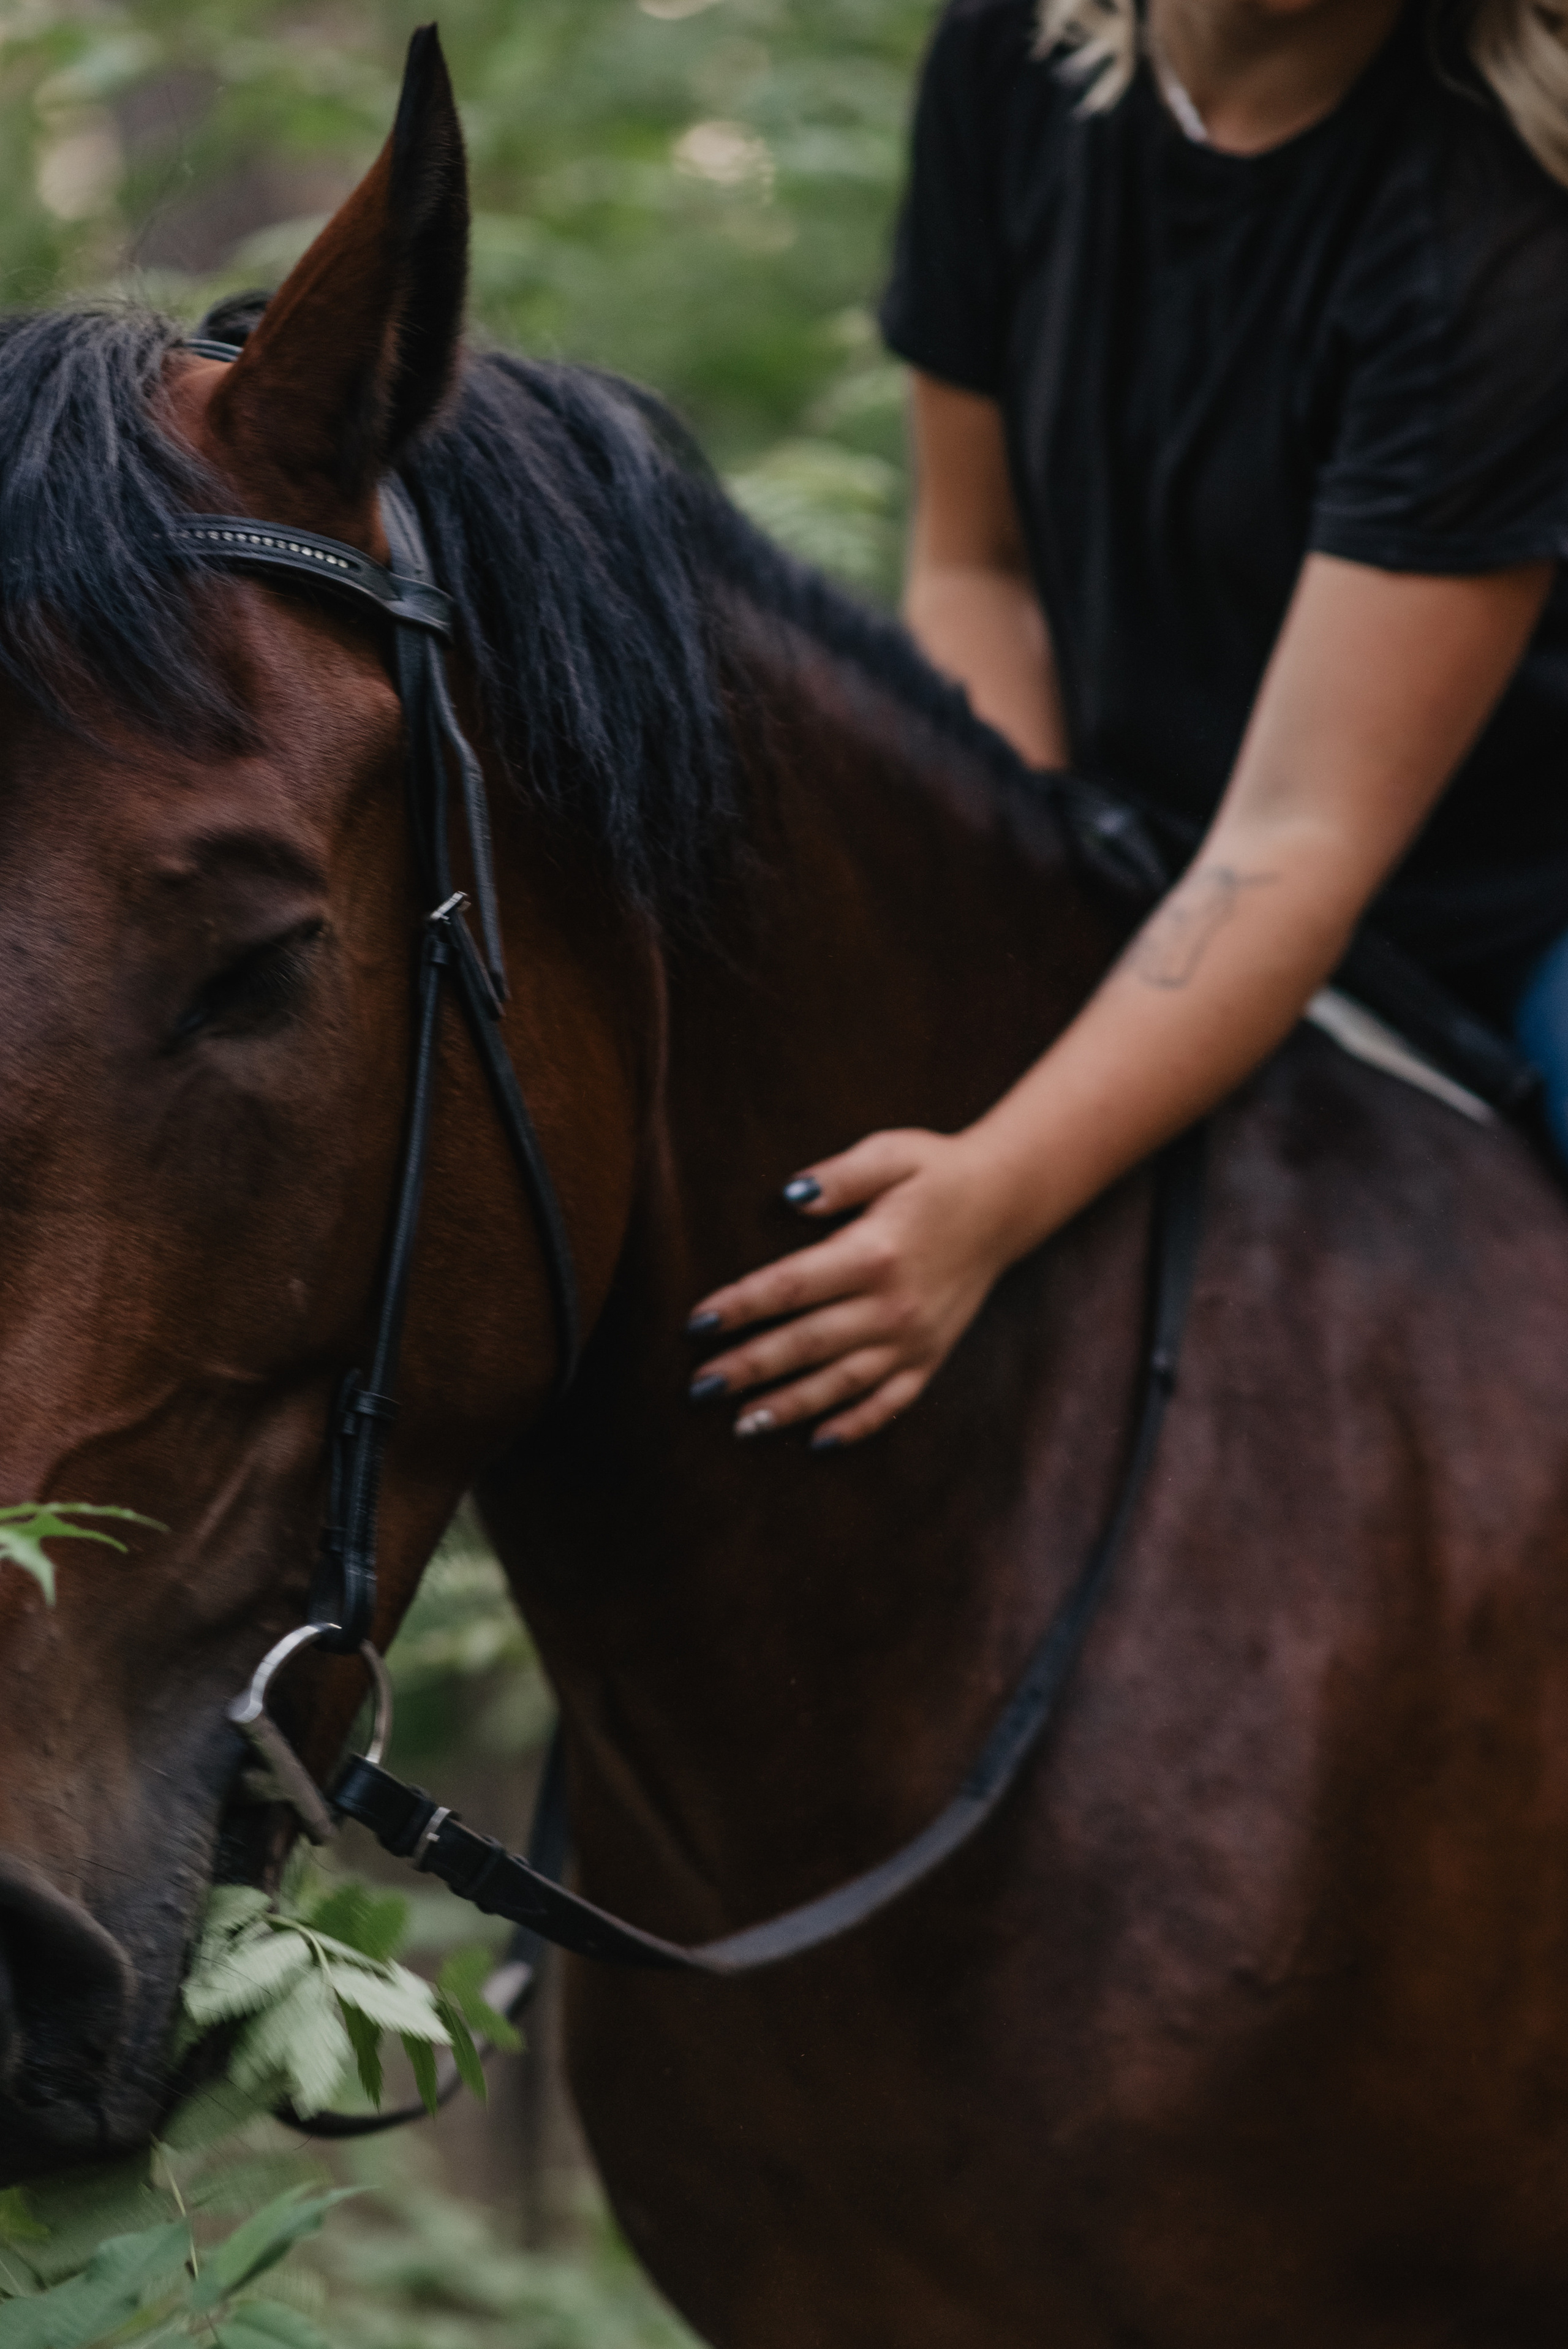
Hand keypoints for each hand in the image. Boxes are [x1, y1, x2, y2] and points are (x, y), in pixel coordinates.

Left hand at [685, 1129, 1012, 1448]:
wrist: (1007, 1201)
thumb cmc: (936, 1172)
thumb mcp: (891, 1153)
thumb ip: (840, 1175)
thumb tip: (790, 1194)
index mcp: (874, 1253)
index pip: (791, 1287)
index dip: (741, 1307)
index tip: (696, 1323)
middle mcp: (892, 1305)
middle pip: (806, 1344)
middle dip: (748, 1368)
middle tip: (698, 1388)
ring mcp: (914, 1338)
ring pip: (841, 1383)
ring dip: (790, 1406)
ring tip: (741, 1425)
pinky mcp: (932, 1356)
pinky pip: (891, 1402)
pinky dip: (856, 1425)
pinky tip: (817, 1442)